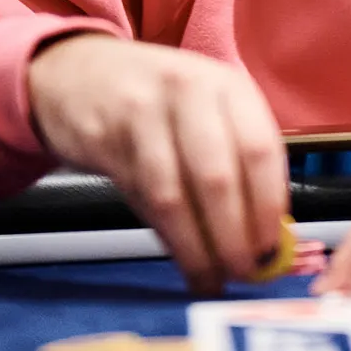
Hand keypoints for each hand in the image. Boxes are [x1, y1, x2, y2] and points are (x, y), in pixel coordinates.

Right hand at [27, 33, 286, 294]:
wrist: (79, 72)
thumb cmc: (161, 100)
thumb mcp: (210, 108)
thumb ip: (239, 160)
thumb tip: (266, 238)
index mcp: (228, 85)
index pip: (259, 150)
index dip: (267, 207)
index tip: (271, 248)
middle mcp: (188, 92)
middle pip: (217, 178)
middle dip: (233, 238)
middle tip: (243, 274)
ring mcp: (142, 113)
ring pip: (174, 196)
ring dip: (196, 247)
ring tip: (210, 278)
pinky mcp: (104, 138)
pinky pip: (140, 198)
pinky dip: (166, 237)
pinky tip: (180, 257)